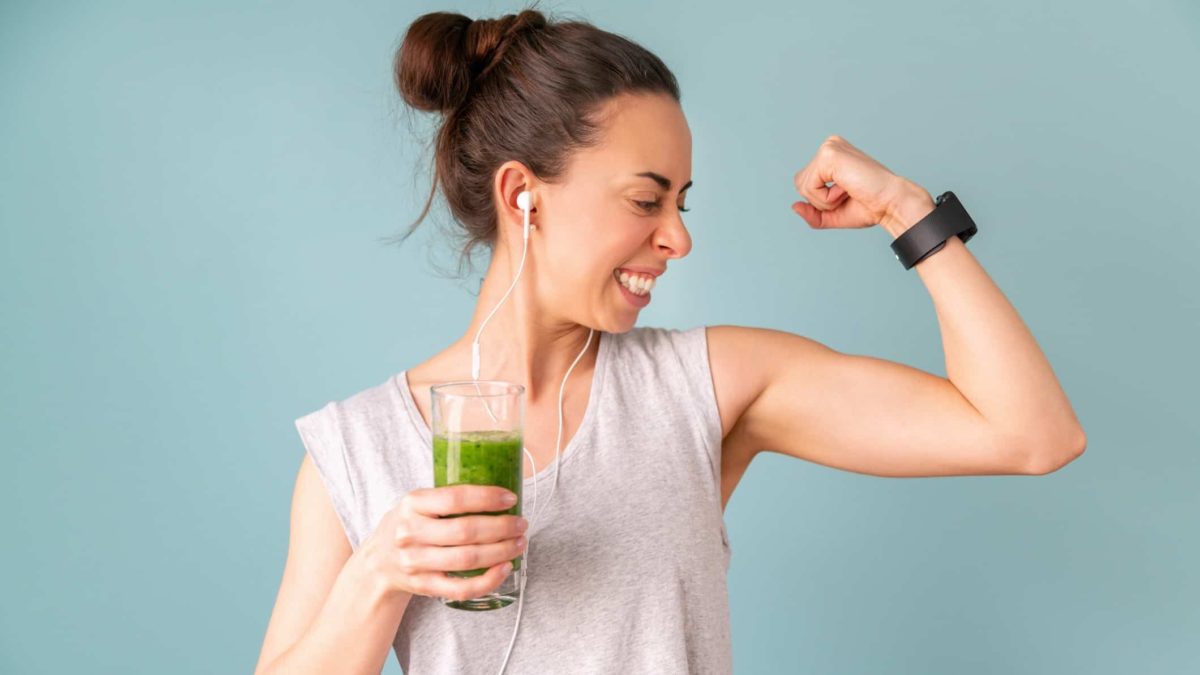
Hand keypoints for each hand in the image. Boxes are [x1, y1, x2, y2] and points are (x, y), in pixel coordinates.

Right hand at [352, 485, 528, 601]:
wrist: (378, 563)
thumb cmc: (409, 524)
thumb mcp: (418, 502)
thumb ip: (448, 497)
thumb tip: (499, 492)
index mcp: (412, 503)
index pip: (455, 498)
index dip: (487, 497)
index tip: (511, 498)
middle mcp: (411, 532)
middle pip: (465, 531)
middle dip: (501, 527)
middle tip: (521, 523)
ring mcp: (415, 562)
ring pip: (467, 560)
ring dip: (500, 552)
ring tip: (519, 543)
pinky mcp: (424, 586)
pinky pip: (461, 588)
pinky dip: (487, 581)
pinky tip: (504, 568)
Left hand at [791, 135, 933, 237]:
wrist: (891, 203)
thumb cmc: (869, 206)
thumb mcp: (833, 213)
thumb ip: (812, 212)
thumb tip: (793, 206)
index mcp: (831, 154)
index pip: (804, 183)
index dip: (821, 200)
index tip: (848, 194)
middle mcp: (829, 145)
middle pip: (799, 184)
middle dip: (820, 200)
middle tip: (848, 194)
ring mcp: (829, 147)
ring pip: (802, 186)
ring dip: (824, 200)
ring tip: (848, 191)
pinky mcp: (829, 154)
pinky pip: (809, 187)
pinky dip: (826, 198)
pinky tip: (847, 189)